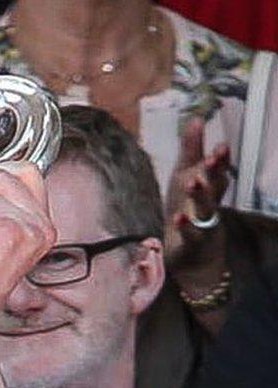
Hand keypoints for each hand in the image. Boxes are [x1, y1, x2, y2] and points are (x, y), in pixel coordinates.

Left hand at [163, 118, 230, 272]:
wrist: (193, 257)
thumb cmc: (190, 211)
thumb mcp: (186, 178)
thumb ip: (192, 150)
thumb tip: (196, 118)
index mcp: (209, 190)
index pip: (217, 172)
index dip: (219, 161)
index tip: (221, 146)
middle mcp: (209, 205)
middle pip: (215, 187)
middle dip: (214, 173)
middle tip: (212, 157)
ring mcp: (203, 225)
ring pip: (205, 208)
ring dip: (200, 195)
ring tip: (193, 182)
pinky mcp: (192, 243)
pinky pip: (190, 234)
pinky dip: (185, 226)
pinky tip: (178, 218)